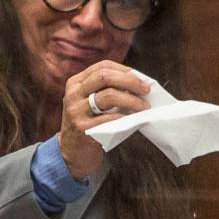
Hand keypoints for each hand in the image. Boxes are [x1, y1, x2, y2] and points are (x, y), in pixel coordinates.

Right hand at [59, 60, 150, 178]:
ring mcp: (76, 110)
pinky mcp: (82, 128)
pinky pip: (108, 118)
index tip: (141, 78)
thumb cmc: (88, 123)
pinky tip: (133, 119)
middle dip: (130, 81)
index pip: (102, 66)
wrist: (72, 151)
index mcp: (76, 82)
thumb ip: (106, 90)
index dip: (124, 70)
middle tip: (146, 90)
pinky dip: (124, 117)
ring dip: (131, 100)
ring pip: (108, 96)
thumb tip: (138, 82)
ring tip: (143, 106)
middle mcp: (74, 93)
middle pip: (105, 77)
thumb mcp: (89, 102)